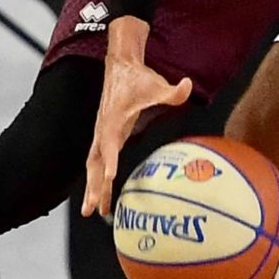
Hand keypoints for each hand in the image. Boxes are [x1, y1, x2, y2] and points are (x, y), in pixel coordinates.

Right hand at [81, 56, 193, 216]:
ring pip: (92, 165)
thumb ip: (173, 91)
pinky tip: (100, 196)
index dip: (109, 159)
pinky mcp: (104, 136)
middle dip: (93, 185)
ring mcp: (101, 134)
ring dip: (91, 188)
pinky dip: (95, 179)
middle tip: (92, 209)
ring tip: (90, 211)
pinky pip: (96, 162)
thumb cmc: (138, 78)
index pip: (110, 143)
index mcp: (114, 120)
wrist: (120, 67)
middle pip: (94, 162)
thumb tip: (188, 85)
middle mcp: (103, 129)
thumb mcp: (157, 84)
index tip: (110, 176)